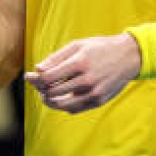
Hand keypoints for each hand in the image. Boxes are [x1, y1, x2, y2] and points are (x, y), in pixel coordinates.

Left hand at [23, 33, 140, 113]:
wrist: (128, 57)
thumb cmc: (99, 48)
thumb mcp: (77, 45)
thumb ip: (57, 57)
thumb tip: (38, 69)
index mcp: (79, 63)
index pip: (48, 78)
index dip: (34, 79)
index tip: (28, 77)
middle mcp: (86, 80)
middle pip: (53, 92)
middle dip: (40, 89)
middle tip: (37, 84)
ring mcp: (94, 93)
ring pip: (62, 104)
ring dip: (49, 100)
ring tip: (45, 93)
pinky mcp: (99, 101)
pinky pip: (74, 109)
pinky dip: (63, 105)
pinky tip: (61, 97)